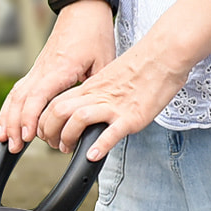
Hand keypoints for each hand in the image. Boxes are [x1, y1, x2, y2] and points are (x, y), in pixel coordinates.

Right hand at [0, 2, 117, 150]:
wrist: (83, 8)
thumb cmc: (95, 32)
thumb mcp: (104, 62)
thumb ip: (98, 90)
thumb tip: (95, 116)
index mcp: (59, 69)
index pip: (37, 97)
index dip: (30, 118)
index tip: (28, 136)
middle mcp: (43, 69)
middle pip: (20, 100)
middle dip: (14, 125)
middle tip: (13, 147)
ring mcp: (37, 68)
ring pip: (15, 95)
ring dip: (7, 118)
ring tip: (3, 139)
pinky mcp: (37, 68)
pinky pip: (18, 90)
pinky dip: (10, 107)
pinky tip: (7, 121)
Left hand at [38, 33, 192, 160]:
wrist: (165, 54)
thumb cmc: (144, 65)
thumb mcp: (111, 78)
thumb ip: (98, 93)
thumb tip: (91, 110)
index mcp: (92, 87)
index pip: (56, 103)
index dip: (46, 121)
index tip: (48, 134)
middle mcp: (98, 96)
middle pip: (59, 111)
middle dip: (50, 132)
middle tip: (56, 145)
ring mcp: (114, 106)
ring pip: (78, 118)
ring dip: (68, 138)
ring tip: (69, 150)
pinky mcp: (132, 116)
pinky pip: (111, 132)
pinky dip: (99, 146)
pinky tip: (93, 155)